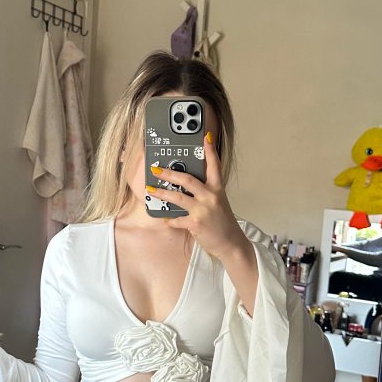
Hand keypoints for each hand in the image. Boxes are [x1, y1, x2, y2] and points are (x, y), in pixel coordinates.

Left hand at [146, 133, 250, 262]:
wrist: (231, 243)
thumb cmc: (223, 223)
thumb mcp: (218, 203)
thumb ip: (205, 194)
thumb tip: (184, 187)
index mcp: (217, 189)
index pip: (214, 165)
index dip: (209, 151)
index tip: (205, 137)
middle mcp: (211, 196)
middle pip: (187, 179)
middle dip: (169, 173)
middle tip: (156, 169)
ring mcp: (203, 210)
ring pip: (177, 197)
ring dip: (161, 193)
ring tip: (150, 190)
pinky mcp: (195, 223)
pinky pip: (177, 219)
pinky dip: (170, 220)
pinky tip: (166, 219)